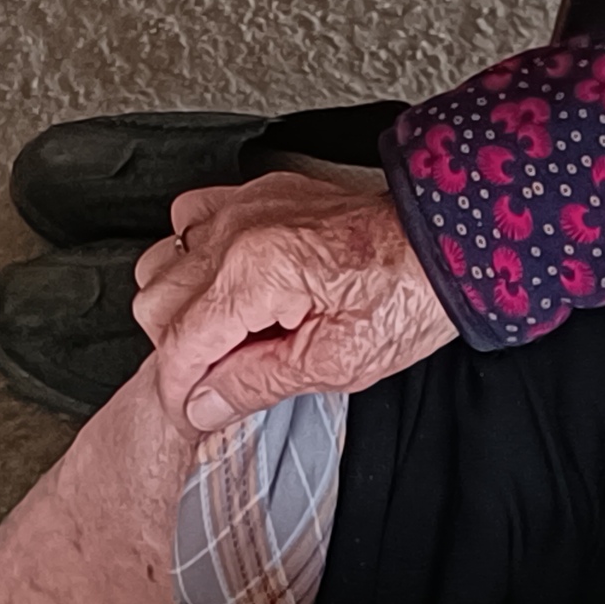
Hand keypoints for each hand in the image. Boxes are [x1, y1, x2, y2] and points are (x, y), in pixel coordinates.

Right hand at [130, 173, 455, 434]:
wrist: (449, 241)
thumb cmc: (409, 295)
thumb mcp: (337, 362)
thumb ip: (255, 382)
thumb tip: (201, 404)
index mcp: (254, 272)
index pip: (178, 342)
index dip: (178, 388)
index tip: (189, 409)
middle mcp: (237, 230)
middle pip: (154, 301)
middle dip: (179, 348)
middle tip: (220, 374)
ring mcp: (243, 205)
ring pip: (160, 260)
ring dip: (180, 303)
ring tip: (229, 331)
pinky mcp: (256, 194)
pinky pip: (188, 220)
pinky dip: (193, 255)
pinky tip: (230, 283)